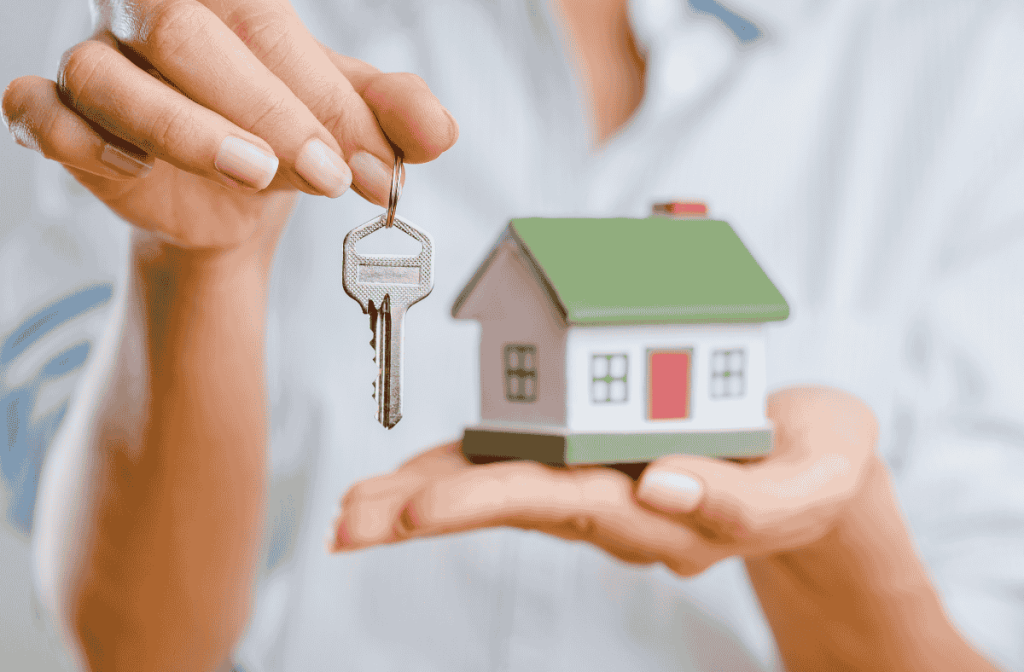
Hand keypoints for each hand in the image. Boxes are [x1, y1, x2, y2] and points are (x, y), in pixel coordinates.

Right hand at [2, 0, 457, 250]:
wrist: (231, 198)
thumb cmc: (281, 136)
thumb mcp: (343, 124)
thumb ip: (393, 118)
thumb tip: (441, 131)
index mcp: (227, 1)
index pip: (269, 28)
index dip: (324, 102)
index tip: (374, 168)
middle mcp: (153, 16)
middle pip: (188, 37)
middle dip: (268, 112)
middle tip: (330, 176)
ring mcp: (96, 62)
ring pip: (113, 78)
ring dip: (188, 131)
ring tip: (255, 173)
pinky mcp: (55, 112)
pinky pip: (39, 111)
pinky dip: (80, 140)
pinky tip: (133, 168)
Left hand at [328, 387, 878, 575]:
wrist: (816, 465)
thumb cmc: (819, 468)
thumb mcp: (813, 482)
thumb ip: (747, 501)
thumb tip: (665, 482)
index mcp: (664, 509)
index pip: (567, 504)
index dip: (490, 501)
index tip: (420, 513)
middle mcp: (620, 506)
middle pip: (512, 505)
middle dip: (426, 512)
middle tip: (348, 524)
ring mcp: (603, 488)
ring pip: (503, 492)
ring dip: (424, 498)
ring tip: (349, 513)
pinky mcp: (596, 462)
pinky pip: (522, 466)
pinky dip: (462, 470)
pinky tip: (411, 478)